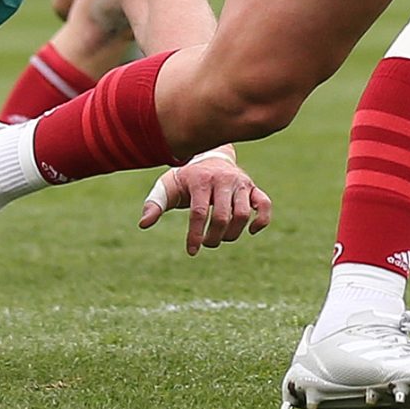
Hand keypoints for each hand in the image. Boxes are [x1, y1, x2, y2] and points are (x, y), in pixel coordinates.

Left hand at [138, 148, 271, 254]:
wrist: (208, 157)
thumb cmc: (184, 178)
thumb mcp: (167, 186)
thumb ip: (155, 203)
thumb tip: (144, 224)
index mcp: (199, 179)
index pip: (198, 212)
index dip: (195, 235)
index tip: (192, 251)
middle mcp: (222, 179)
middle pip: (221, 216)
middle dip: (213, 237)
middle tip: (206, 244)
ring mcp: (240, 182)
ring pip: (243, 214)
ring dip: (232, 234)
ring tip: (221, 239)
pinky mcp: (253, 187)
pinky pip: (265, 204)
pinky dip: (262, 221)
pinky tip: (250, 231)